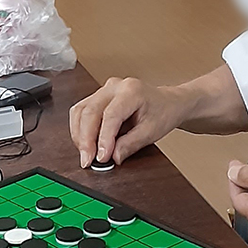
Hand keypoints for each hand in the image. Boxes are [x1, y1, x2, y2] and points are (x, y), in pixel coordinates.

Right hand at [69, 77, 186, 167]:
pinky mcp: (97, 97)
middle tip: (88, 160)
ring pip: (80, 111)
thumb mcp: (152, 132)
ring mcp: (104, 90)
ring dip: (79, 135)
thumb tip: (112, 157)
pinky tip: (85, 143)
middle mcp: (114, 86)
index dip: (103, 138)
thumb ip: (130, 144)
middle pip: (89, 111)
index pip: (110, 115)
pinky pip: (81, 112)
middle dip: (85, 139)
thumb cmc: (163, 112)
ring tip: (86, 154)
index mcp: (131, 91)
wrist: (168, 102)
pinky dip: (79, 129)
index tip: (101, 157)